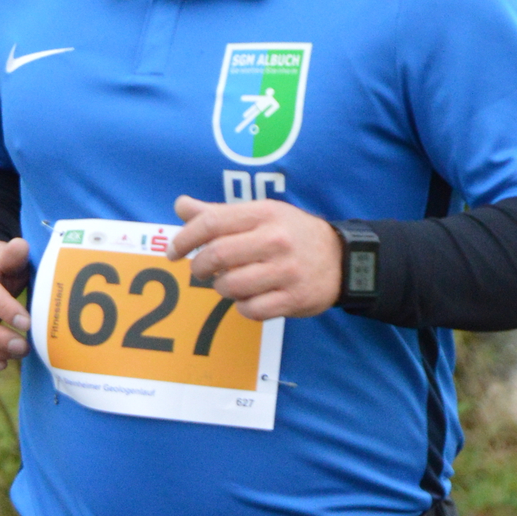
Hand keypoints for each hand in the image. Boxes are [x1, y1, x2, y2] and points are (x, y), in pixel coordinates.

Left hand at [168, 196, 342, 318]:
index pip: (211, 223)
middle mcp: (275, 240)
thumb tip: (181, 206)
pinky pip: (251, 310)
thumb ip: (219, 213)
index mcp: (264, 214)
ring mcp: (285, 271)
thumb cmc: (292, 234)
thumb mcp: (261, 214)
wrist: (342, 259)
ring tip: (228, 282)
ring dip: (221, 288)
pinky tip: (248, 298)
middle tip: (200, 271)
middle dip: (199, 267)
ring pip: (230, 286)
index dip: (184, 238)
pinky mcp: (293, 299)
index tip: (174, 251)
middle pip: (217, 256)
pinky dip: (242, 307)